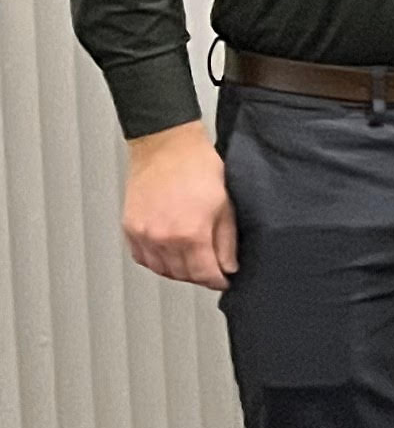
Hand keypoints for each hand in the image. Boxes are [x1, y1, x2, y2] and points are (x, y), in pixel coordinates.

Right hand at [121, 123, 237, 288]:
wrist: (167, 146)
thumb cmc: (197, 167)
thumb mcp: (225, 205)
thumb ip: (226, 241)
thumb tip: (229, 266)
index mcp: (190, 233)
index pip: (204, 274)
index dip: (217, 281)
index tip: (224, 280)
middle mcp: (163, 238)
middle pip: (182, 275)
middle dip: (199, 276)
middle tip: (211, 270)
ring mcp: (144, 234)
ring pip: (161, 270)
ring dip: (178, 272)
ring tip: (192, 263)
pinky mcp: (130, 228)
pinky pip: (143, 258)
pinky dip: (157, 262)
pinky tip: (169, 255)